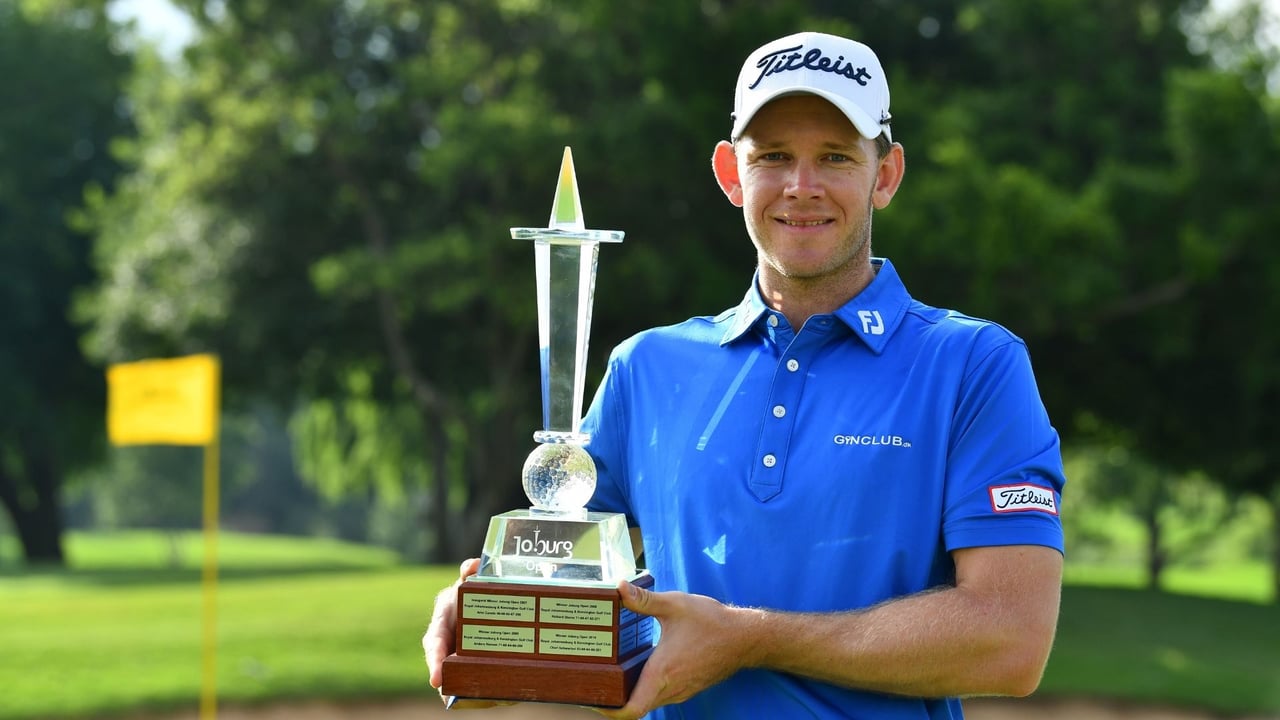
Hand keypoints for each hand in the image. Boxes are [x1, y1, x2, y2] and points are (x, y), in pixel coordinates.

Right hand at [423, 558, 514, 708]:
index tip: (436, 680)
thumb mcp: (466, 580)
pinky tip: (501, 696)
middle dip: (448, 683)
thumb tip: (472, 565)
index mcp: (440, 625)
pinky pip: (478, 679)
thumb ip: (469, 572)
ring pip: (460, 677)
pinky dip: (485, 690)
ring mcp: (459, 657)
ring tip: (479, 700)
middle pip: (444, 668)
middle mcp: (447, 645)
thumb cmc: (468, 591)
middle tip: (452, 696)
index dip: (434, 662)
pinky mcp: (474, 665)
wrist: (478, 601)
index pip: (434, 645)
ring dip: (467, 690)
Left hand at [595, 580, 755, 718]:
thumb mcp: (675, 605)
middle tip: (595, 682)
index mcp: (662, 672)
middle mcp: (670, 688)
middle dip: (614, 700)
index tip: (593, 700)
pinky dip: (646, 688)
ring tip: (613, 674)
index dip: (609, 711)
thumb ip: (644, 600)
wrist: (744, 638)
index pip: (631, 710)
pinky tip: (639, 668)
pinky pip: (661, 695)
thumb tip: (620, 588)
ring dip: (631, 694)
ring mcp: (680, 691)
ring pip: (649, 701)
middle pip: (635, 707)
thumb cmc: (712, 623)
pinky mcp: (687, 688)